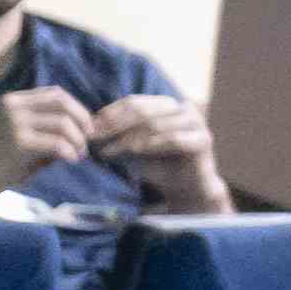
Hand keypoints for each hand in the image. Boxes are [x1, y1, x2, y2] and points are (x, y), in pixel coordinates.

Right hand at [0, 84, 100, 205]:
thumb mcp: (11, 137)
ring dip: (78, 139)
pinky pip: (56, 142)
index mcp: (11, 102)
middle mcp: (13, 106)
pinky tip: (70, 159)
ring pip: (64, 122)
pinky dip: (69, 151)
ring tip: (79, 154)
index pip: (55, 94)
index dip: (76, 108)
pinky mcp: (18, 142)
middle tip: (88, 140)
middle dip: (83, 121)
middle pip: (63, 103)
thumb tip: (75, 134)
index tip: (83, 127)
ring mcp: (15, 122)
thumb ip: (38, 130)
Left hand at [88, 91, 226, 210]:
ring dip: (126, 139)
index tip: (88, 128)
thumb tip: (87, 129)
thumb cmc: (156, 165)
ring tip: (105, 152)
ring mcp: (196, 122)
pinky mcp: (203, 140)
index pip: (133, 102)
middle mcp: (182, 109)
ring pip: (154, 125)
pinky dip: (149, 145)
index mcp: (166, 105)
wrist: (185, 187)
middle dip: (114, 125)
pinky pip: (172, 139)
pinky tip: (131, 152)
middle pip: (142, 111)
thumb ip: (115, 136)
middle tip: (93, 139)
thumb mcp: (130, 148)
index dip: (109, 114)